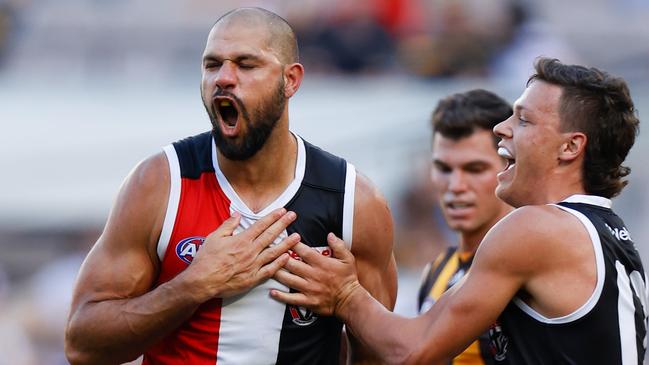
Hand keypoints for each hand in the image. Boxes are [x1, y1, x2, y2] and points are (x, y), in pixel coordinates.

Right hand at [180, 208, 300, 300]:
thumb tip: (237, 215)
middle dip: (283, 224)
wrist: (202, 281)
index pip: (261, 225)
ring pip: (274, 252)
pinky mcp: (253, 279)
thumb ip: (228, 225)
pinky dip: (279, 263)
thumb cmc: (206, 260)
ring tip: (297, 236)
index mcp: (241, 240)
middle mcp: (250, 251)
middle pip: (270, 235)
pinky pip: (270, 270)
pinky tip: (287, 257)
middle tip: (293, 216)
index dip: (273, 216)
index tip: (282, 210)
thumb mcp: (214, 237)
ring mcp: (253, 265)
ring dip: (287, 243)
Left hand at [271, 233, 360, 316]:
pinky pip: (291, 298)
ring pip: (288, 280)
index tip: (282, 237)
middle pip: (291, 264)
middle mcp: (312, 275)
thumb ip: (338, 245)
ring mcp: (309, 289)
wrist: (350, 300)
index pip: (303, 250)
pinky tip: (271, 292)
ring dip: (276, 273)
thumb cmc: (348, 278)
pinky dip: (281, 296)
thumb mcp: (348, 259)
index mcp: (320, 263)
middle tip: (267, 251)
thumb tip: (330, 234)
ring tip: (265, 268)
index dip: (291, 243)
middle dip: (278, 256)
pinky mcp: (307, 301)